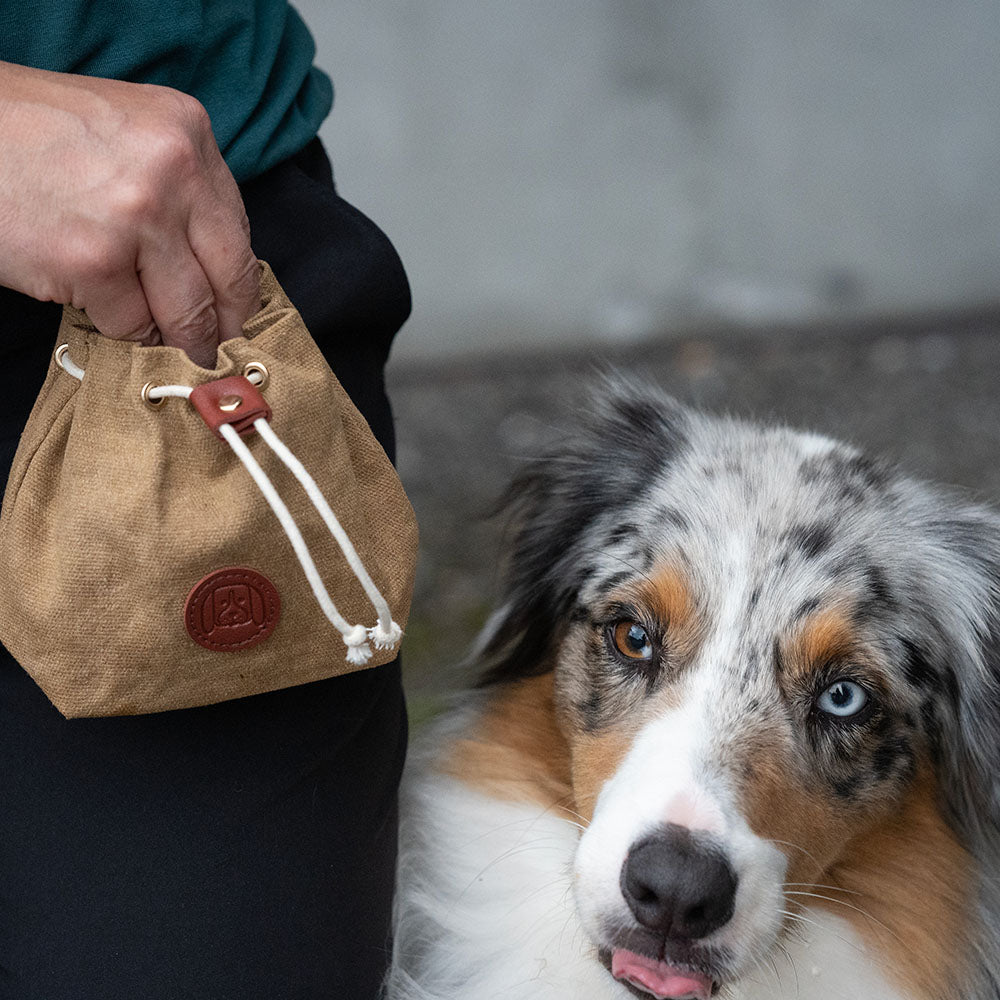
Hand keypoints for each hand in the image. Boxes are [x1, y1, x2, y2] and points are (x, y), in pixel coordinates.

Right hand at [0, 62, 259, 367]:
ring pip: (186, 313)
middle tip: (221, 356)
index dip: (239, 288)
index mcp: (189, 130)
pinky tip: (108, 316)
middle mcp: (174, 170)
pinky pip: (132, 326)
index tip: (237, 318)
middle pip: (230, 280)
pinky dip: (125, 335)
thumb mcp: (129, 132)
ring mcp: (136, 217)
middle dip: (226, 329)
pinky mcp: (93, 262)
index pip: (239, 234)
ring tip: (174, 354)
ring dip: (180, 344)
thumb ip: (179, 187)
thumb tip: (216, 268)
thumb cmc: (33, 133)